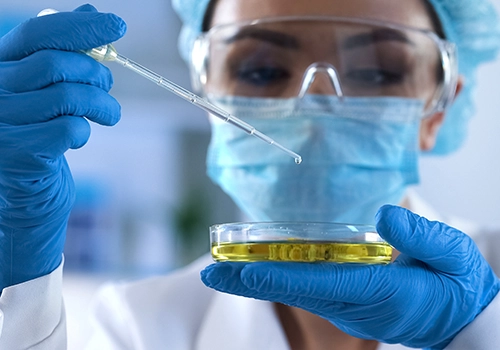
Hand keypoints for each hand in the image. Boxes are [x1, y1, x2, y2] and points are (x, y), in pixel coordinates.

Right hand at [0, 5, 125, 290]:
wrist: (27, 185)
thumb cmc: (41, 127)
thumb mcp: (49, 85)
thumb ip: (65, 50)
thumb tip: (91, 11)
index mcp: (0, 64)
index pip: (38, 33)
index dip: (80, 27)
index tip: (118, 26)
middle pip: (57, 64)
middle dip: (96, 73)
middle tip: (108, 88)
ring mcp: (2, 121)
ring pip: (69, 96)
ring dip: (102, 104)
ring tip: (109, 113)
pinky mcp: (19, 152)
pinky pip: (69, 128)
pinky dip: (86, 130)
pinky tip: (79, 137)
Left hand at [201, 205, 499, 348]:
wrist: (458, 316)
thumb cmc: (455, 284)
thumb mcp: (453, 256)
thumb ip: (421, 237)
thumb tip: (383, 217)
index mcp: (379, 293)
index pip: (319, 283)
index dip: (279, 275)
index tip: (243, 270)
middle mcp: (354, 304)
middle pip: (295, 290)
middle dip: (251, 281)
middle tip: (211, 272)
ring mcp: (347, 305)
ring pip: (296, 290)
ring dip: (257, 279)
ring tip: (222, 267)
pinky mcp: (345, 300)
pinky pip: (306, 288)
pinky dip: (277, 277)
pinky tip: (255, 267)